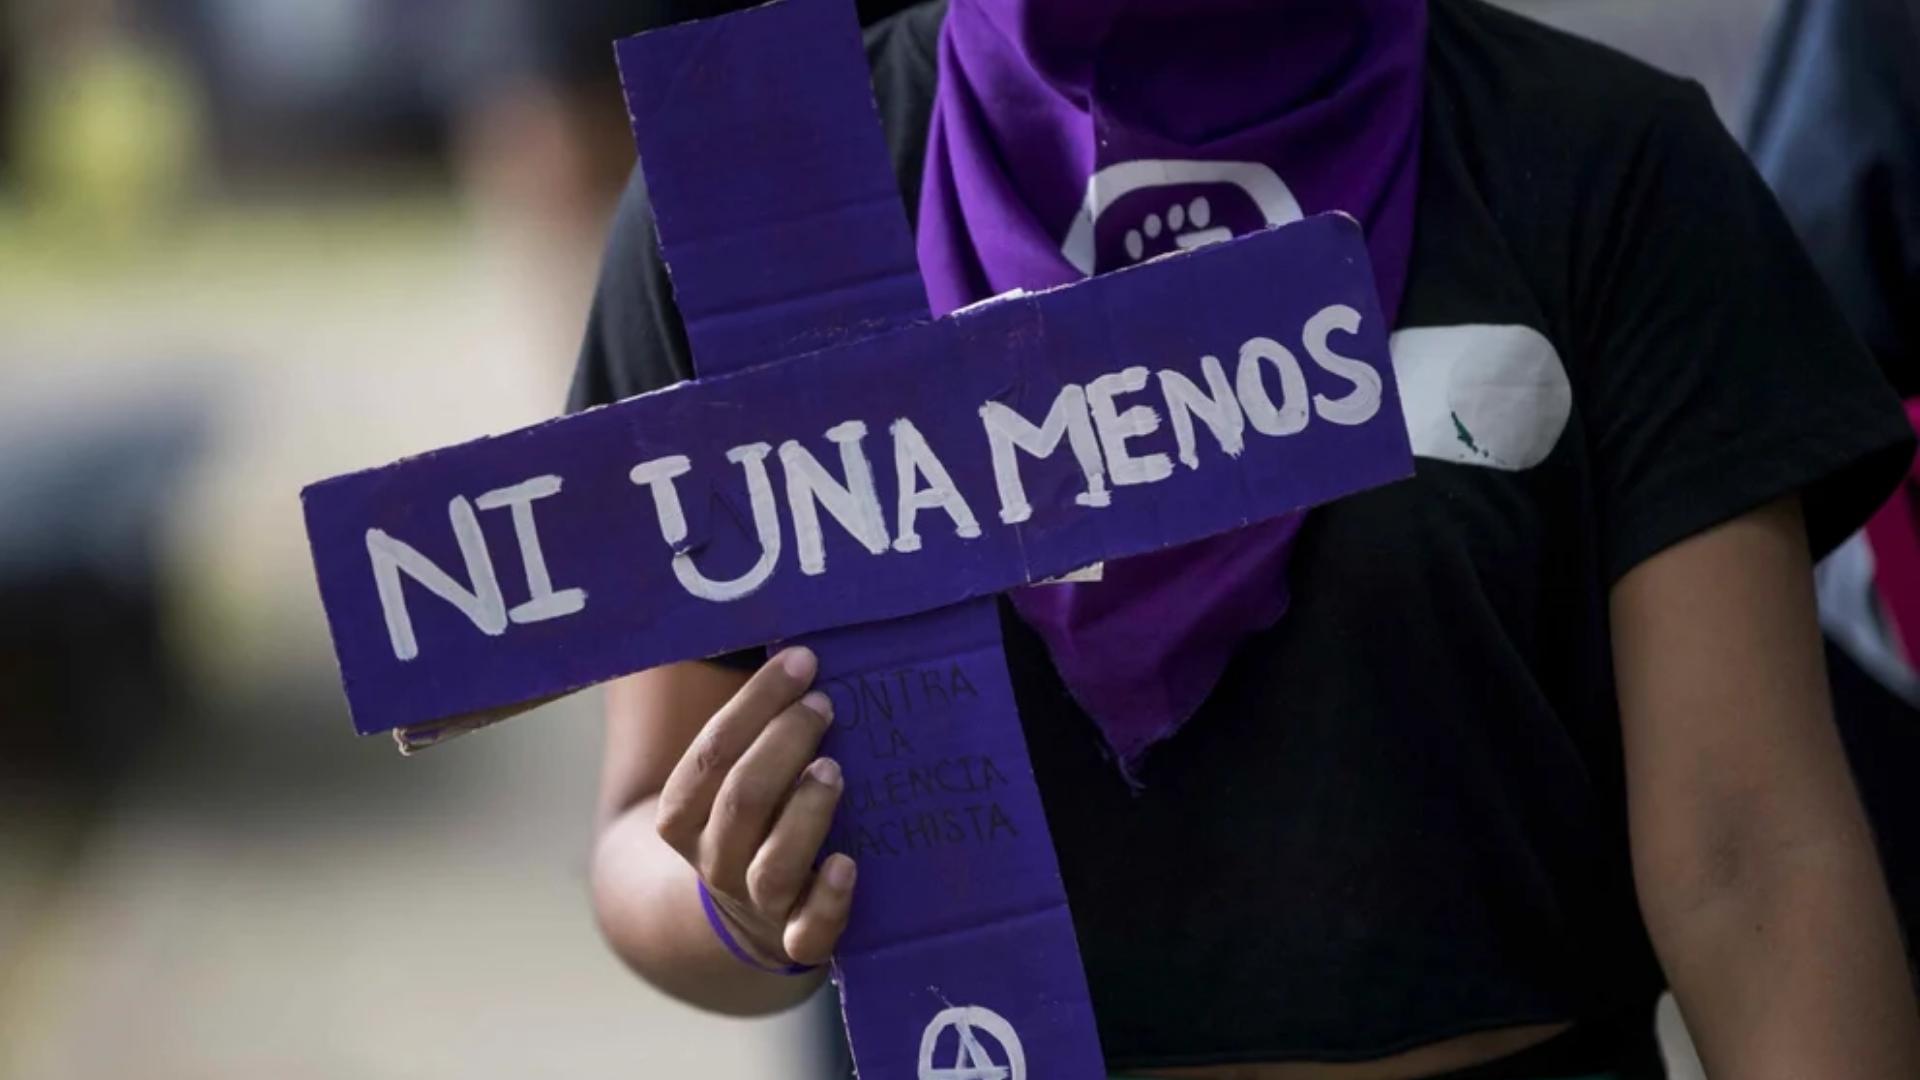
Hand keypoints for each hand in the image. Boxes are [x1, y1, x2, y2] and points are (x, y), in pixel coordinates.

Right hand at [654, 646, 856, 967]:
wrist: (744, 918)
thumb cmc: (750, 817)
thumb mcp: (727, 775)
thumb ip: (748, 724)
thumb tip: (797, 644)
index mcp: (683, 815)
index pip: (711, 755)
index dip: (757, 704)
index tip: (802, 661)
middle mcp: (714, 860)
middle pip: (741, 800)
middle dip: (783, 744)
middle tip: (824, 705)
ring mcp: (757, 904)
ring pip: (772, 864)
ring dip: (805, 812)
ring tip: (833, 770)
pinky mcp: (797, 938)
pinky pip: (809, 933)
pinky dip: (829, 900)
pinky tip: (848, 864)